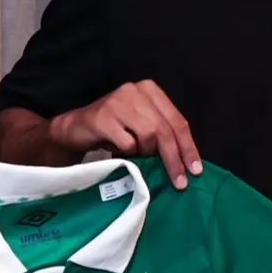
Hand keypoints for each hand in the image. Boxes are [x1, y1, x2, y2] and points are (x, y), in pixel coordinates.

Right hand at [48, 80, 202, 187]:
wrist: (75, 129)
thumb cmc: (114, 130)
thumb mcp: (142, 125)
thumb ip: (163, 133)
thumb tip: (188, 161)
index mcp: (150, 90)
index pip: (177, 120)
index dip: (188, 147)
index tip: (195, 170)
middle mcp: (135, 91)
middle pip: (165, 129)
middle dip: (174, 158)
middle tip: (180, 182)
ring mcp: (118, 102)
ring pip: (149, 134)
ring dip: (145, 152)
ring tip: (135, 153)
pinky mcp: (103, 117)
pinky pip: (127, 143)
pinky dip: (127, 153)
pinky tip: (119, 150)